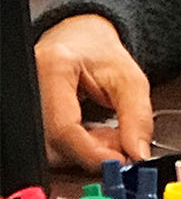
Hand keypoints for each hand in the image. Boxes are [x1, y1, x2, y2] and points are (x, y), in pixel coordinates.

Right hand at [35, 14, 152, 168]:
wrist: (80, 38)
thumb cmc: (100, 52)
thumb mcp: (129, 78)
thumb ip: (137, 116)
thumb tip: (137, 153)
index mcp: (55, 67)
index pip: (64, 127)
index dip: (92, 151)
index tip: (119, 161)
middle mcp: (31, 85)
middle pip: (54, 144)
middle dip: (92, 151)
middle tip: (121, 142)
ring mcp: (25, 101)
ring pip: (50, 150)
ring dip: (84, 151)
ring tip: (109, 132)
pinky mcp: (26, 116)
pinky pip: (48, 145)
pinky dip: (74, 147)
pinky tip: (92, 132)